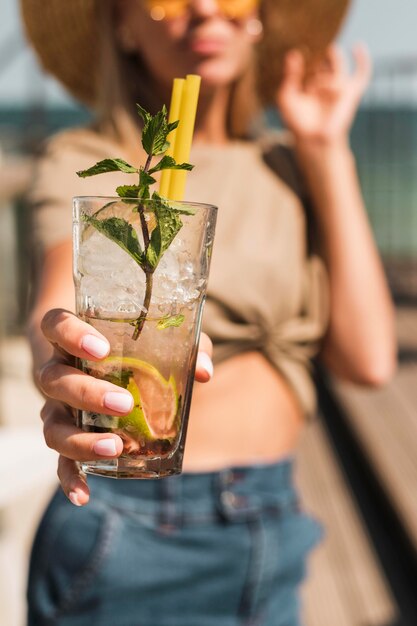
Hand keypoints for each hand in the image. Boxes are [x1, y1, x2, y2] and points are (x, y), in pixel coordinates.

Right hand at [38, 308, 212, 505]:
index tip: (101, 349)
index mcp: (70, 337)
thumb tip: (203, 372)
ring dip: (80, 439)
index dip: (72, 335)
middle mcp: (56, 369)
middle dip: (87, 393)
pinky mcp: (66, 434)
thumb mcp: (156, 338)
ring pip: (52, 424)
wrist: (91, 358)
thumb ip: (184, 346)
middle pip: (54, 380)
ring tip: (116, 447)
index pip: (55, 325)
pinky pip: (59, 459)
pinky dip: (69, 478)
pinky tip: (84, 496)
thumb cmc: (128, 343)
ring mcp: (56, 405)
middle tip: (123, 403)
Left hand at [276, 44, 371, 144]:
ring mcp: (338, 88)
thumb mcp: (287, 97)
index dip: (304, 57)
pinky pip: (361, 74)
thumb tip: (293, 54)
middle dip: (319, 53)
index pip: (308, 67)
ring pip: (338, 65)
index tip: (298, 49)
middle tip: (313, 41)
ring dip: (333, 57)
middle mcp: (324, 87)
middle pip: (324, 63)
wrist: (314, 139)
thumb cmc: (298, 123)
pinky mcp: (351, 93)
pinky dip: (362, 60)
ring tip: (326, 50)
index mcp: (309, 88)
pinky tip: (357, 46)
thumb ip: (290, 76)